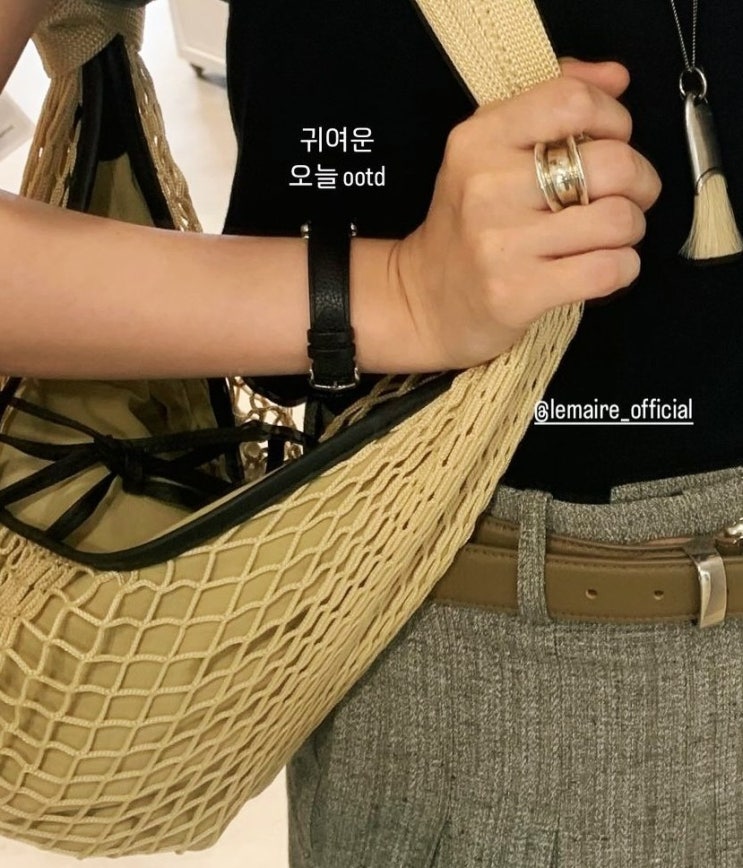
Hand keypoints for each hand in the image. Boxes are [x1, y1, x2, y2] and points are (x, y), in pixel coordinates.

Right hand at [390, 59, 661, 370]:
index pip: (572, 102)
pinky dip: (622, 268)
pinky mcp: (517, 293)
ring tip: (608, 237)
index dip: (614, 120)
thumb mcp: (488, 150)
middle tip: (626, 197)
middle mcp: (486, 187)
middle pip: (612, 163)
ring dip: (630, 230)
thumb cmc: (468, 224)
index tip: (612, 142)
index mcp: (478, 141)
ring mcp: (500, 244)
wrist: (423, 300)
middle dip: (640, 183)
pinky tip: (603, 267)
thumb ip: (549, 102)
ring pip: (618, 220)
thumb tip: (615, 78)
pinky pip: (607, 270)